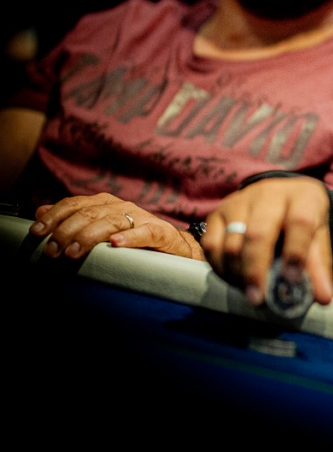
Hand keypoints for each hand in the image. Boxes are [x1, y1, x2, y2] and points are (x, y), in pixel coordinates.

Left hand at [29, 194, 201, 259]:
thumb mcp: (100, 227)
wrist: (174, 247)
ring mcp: (141, 218)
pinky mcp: (160, 232)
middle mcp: (122, 206)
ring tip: (74, 252)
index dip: (54, 216)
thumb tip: (39, 211)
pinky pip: (143, 233)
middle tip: (52, 251)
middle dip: (66, 231)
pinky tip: (115, 245)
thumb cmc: (133, 240)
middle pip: (89, 214)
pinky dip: (129, 238)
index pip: (75, 203)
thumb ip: (72, 219)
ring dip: (89, 237)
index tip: (36, 231)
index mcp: (106, 204)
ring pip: (111, 223)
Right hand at [203, 177, 332, 307]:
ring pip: (231, 243)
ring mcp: (240, 202)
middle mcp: (269, 195)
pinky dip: (221, 269)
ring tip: (251, 292)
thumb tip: (324, 298)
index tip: (293, 279)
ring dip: (238, 275)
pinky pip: (211, 246)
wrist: (282, 195)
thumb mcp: (318, 238)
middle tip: (258, 299)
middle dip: (256, 271)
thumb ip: (319, 268)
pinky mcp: (217, 213)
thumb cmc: (302, 220)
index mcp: (302, 198)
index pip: (300, 222)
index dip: (296, 252)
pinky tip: (235, 280)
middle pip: (258, 234)